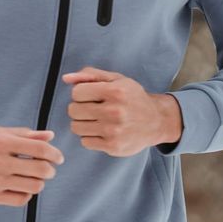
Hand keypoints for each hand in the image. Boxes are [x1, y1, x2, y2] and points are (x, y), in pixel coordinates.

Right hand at [0, 127, 61, 205]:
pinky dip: (27, 194)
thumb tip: (50, 136)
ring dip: (40, 182)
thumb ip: (23, 134)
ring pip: (34, 187)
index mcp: (1, 142)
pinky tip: (21, 187)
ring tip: (34, 178)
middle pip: (41, 170)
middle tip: (47, 169)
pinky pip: (20, 200)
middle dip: (50, 170)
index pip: (40, 150)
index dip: (55, 154)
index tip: (58, 158)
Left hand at [62, 66, 181, 156]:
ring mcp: (114, 131)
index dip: (81, 93)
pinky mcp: (113, 146)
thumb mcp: (116, 80)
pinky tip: (103, 131)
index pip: (76, 93)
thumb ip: (90, 75)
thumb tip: (66, 78)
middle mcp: (114, 111)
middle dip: (80, 108)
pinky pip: (85, 142)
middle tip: (94, 109)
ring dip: (83, 123)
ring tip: (97, 120)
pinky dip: (90, 137)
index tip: (92, 96)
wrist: (156, 121)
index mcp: (115, 92)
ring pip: (76, 127)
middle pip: (73, 110)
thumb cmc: (132, 98)